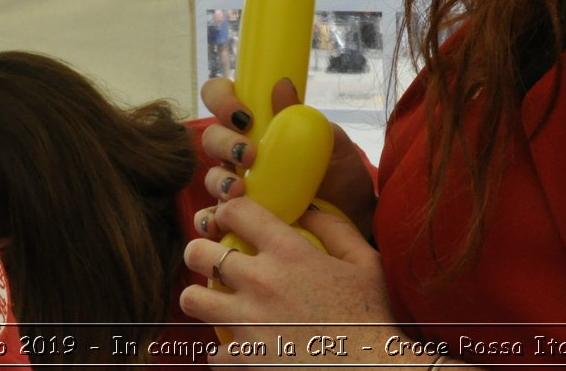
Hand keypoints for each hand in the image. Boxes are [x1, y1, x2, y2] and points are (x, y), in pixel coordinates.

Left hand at [179, 197, 400, 366]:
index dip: (227, 211)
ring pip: (191, 299)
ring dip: (202, 300)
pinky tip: (242, 348)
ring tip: (216, 304)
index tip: (232, 222)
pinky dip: (224, 351)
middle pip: (197, 252)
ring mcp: (247, 323)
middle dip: (201, 253)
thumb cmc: (373, 319)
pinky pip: (212, 351)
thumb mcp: (365, 264)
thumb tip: (307, 209)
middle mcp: (260, 282)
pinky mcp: (243, 360)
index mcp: (288, 252)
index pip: (235, 211)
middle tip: (214, 263)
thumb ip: (335, 228)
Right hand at [195, 77, 377, 238]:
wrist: (355, 217)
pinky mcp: (240, 218)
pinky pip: (211, 217)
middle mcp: (242, 151)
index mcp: (259, 125)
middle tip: (249, 155)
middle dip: (224, 142)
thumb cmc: (341, 173)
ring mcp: (238, 185)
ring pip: (210, 175)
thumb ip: (302, 116)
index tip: (245, 116)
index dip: (222, 99)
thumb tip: (281, 85)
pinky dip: (208, 219)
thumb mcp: (329, 142)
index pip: (222, 98)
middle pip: (211, 137)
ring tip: (239, 191)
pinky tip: (219, 222)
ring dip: (218, 180)